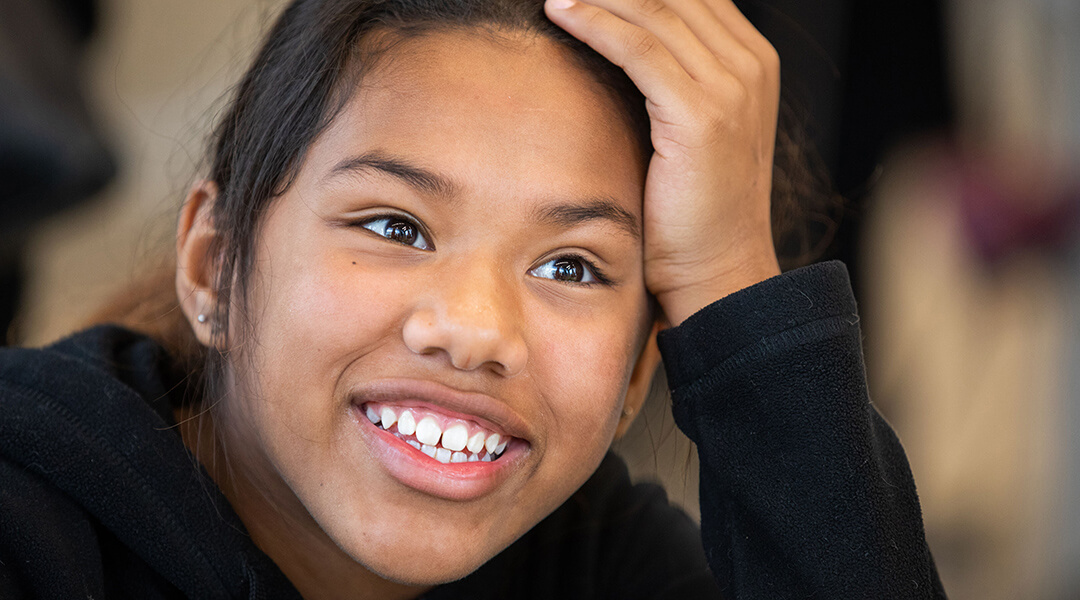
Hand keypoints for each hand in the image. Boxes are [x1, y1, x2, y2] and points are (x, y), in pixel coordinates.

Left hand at [545, 0, 781, 325]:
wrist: (719, 271)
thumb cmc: (694, 211)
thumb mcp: (695, 132)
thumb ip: (674, 81)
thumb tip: (621, 44)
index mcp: (752, 62)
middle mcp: (750, 65)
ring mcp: (731, 88)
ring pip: (654, 11)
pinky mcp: (701, 115)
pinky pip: (639, 50)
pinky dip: (595, 24)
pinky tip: (560, 11)